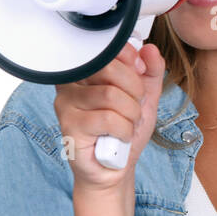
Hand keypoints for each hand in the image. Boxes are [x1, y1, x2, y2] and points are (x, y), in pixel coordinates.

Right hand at [53, 42, 165, 193]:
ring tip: (127, 124)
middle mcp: (71, 83)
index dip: (130, 57)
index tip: (140, 71)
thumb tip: (150, 49)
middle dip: (134, 89)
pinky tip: (119, 136)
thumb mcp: (146, 97)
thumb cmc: (124, 130)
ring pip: (110, 95)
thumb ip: (151, 71)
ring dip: (131, 114)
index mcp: (87, 70)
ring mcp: (66, 104)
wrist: (116, 166)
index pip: (106, 48)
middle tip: (135, 106)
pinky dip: (123, 130)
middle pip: (107, 68)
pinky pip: (107, 119)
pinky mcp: (69, 126)